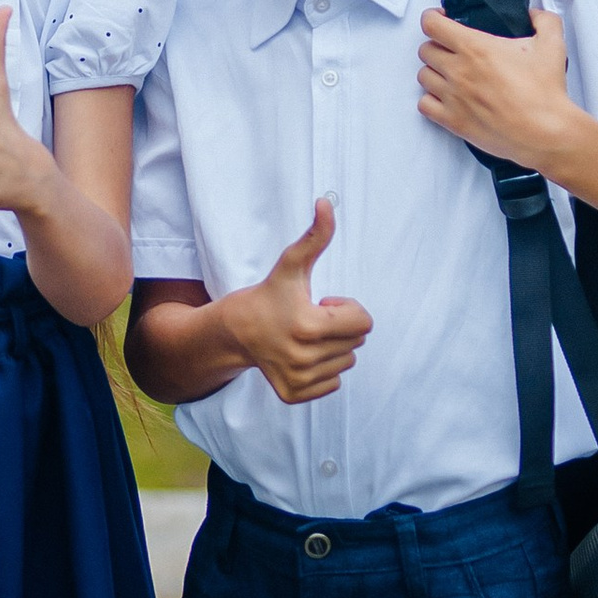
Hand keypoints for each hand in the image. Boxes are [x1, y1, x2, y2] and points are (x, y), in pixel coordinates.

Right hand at [223, 200, 372, 405]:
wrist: (233, 331)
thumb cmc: (268, 294)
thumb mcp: (291, 264)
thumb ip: (315, 236)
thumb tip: (327, 202)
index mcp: (308, 327)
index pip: (364, 322)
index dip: (345, 308)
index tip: (320, 304)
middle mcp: (304, 358)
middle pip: (356, 342)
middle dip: (339, 326)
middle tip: (309, 319)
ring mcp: (299, 380)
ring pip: (346, 361)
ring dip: (332, 347)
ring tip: (303, 336)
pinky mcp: (293, 394)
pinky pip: (333, 384)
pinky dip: (323, 369)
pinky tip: (299, 355)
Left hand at [416, 3, 574, 167]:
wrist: (544, 132)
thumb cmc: (544, 94)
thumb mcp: (551, 44)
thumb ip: (544, 20)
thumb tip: (536, 15)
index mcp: (475, 48)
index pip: (432, 25)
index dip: (432, 17)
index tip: (439, 18)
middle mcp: (458, 71)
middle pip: (425, 50)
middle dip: (436, 45)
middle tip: (449, 48)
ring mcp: (453, 97)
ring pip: (423, 76)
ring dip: (433, 71)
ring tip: (447, 73)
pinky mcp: (453, 121)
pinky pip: (424, 105)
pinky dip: (430, 99)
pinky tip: (444, 97)